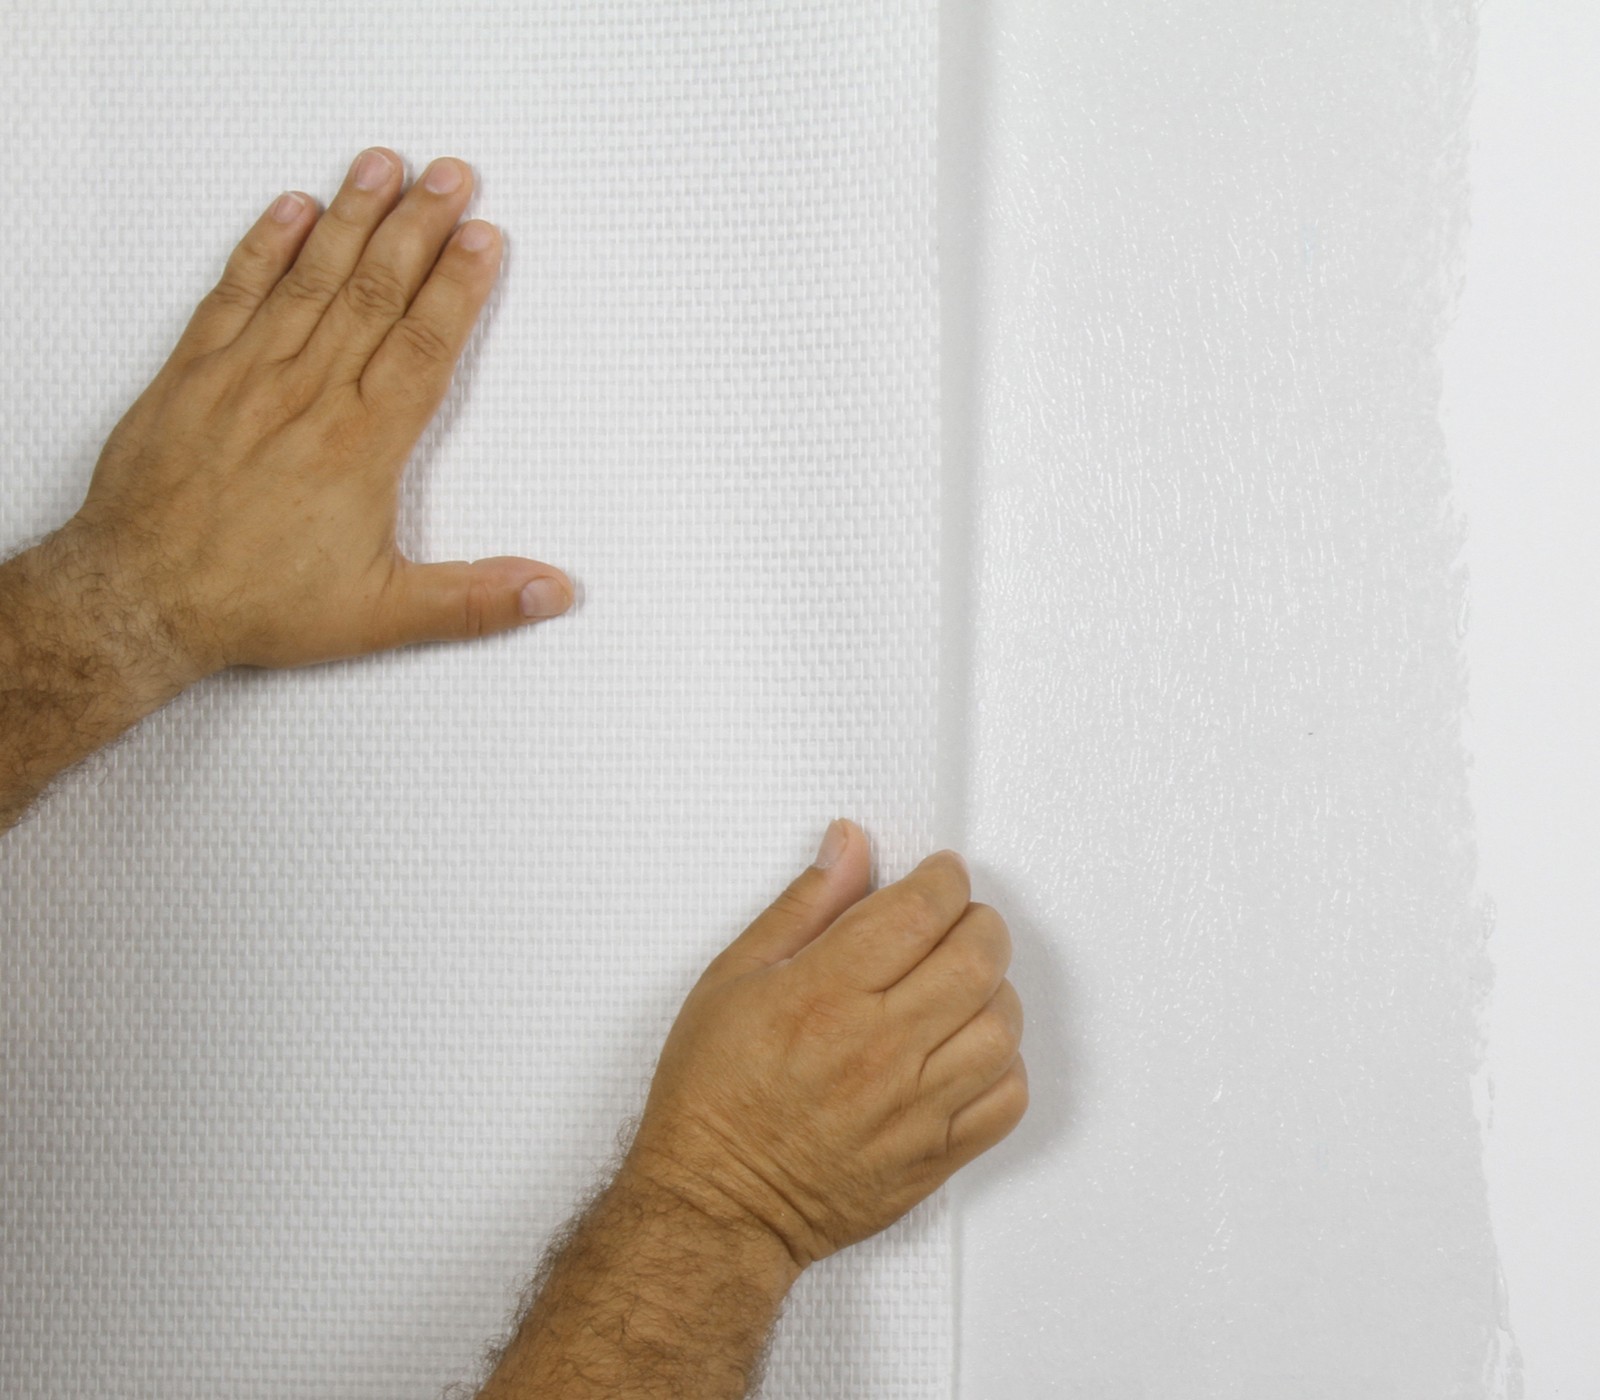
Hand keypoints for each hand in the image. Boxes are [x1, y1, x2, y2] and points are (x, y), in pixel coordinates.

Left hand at [59, 146, 571, 683]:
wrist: (140, 598)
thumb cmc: (257, 604)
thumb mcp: (381, 618)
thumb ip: (475, 601)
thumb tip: (553, 590)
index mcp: (360, 447)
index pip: (423, 345)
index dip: (458, 286)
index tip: (483, 237)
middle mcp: (308, 397)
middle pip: (376, 293)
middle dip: (418, 227)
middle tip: (451, 175)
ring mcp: (246, 376)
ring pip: (311, 279)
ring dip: (352, 216)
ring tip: (384, 165)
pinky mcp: (193, 373)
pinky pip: (234, 292)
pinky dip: (262, 245)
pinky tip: (290, 208)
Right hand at [625, 820, 1026, 1270]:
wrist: (715, 1205)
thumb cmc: (712, 1096)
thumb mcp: (734, 977)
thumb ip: (804, 906)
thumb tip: (849, 845)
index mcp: (826, 994)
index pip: (922, 910)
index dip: (944, 879)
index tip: (940, 875)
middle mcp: (879, 1048)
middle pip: (978, 958)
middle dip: (978, 921)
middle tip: (956, 921)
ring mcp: (914, 1107)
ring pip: (1002, 1025)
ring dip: (993, 989)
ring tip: (960, 986)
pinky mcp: (934, 1156)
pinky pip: (1008, 1098)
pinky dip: (1004, 1063)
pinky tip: (968, 1049)